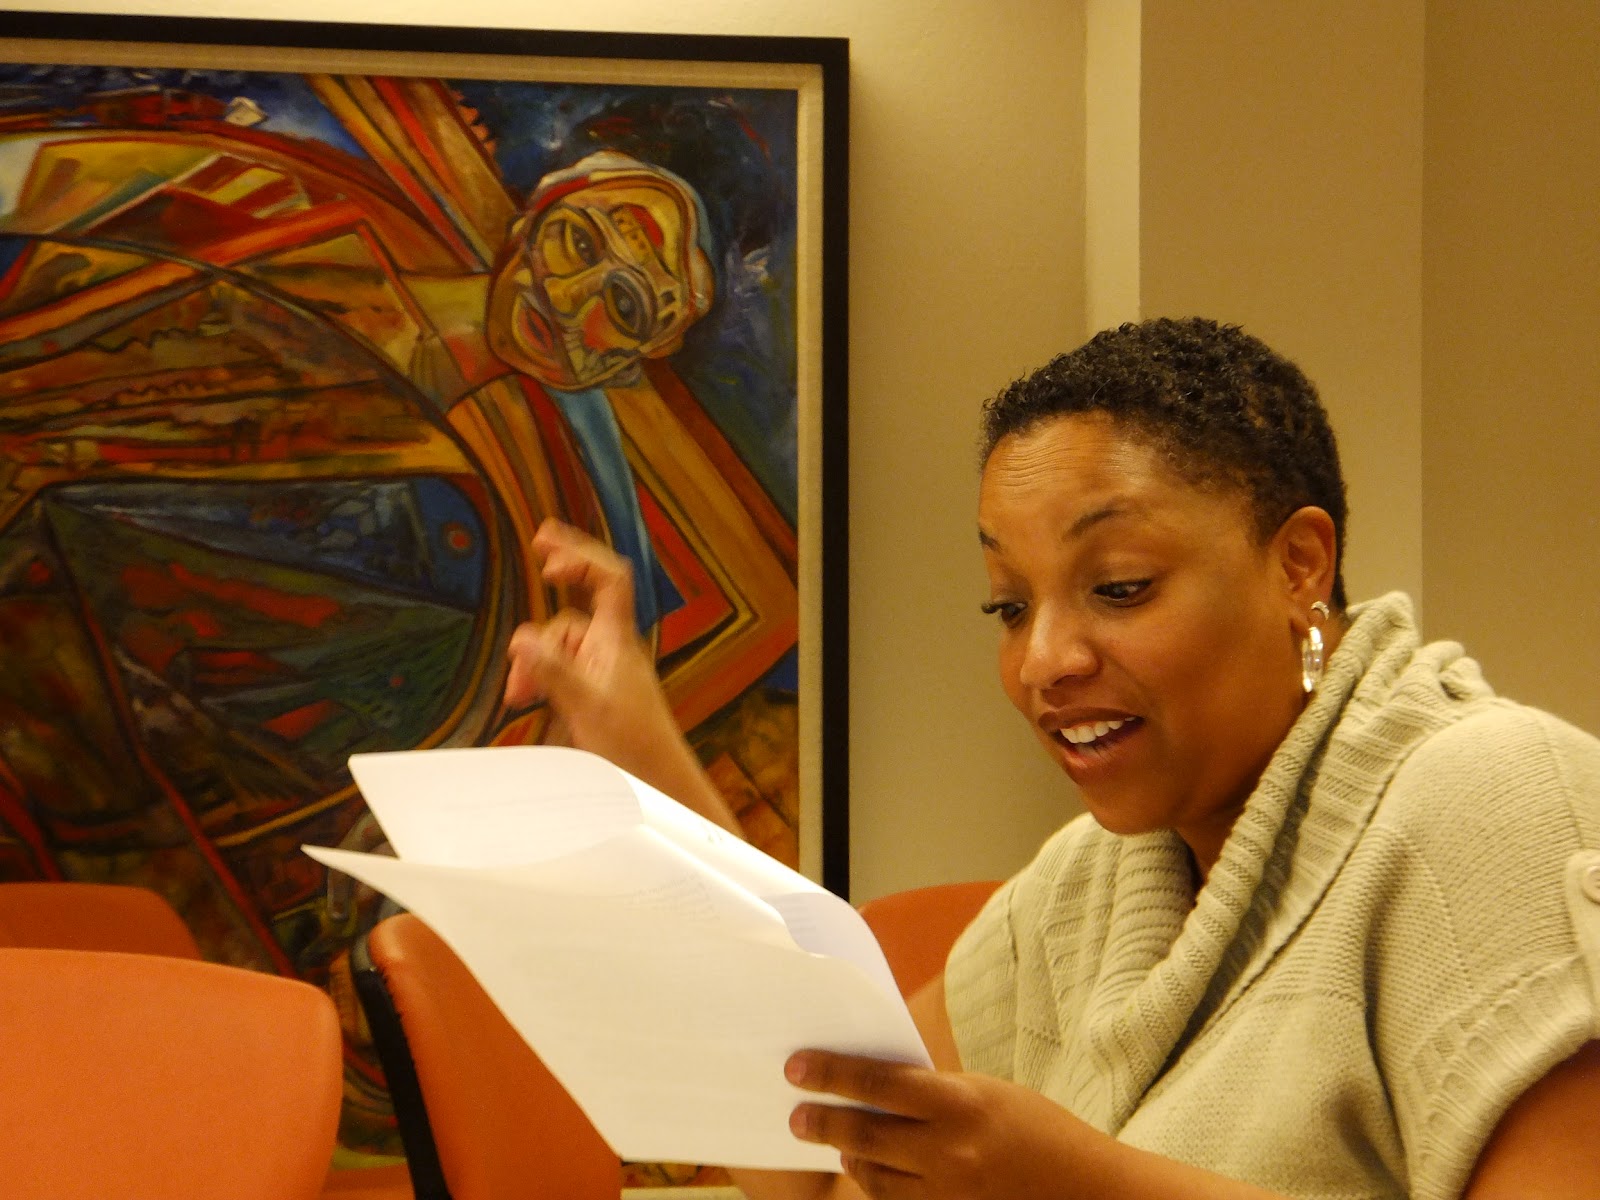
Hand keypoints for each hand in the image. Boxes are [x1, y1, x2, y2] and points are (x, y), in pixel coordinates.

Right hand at [503, 519, 679, 779]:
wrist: (659, 784)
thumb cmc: (634, 748)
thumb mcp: (586, 708)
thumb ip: (553, 671)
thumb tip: (521, 637)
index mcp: (616, 640)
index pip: (607, 579)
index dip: (579, 556)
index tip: (545, 552)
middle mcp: (612, 649)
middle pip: (578, 608)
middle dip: (555, 597)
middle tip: (534, 572)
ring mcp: (604, 671)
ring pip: (563, 646)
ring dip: (537, 662)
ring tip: (518, 697)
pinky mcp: (597, 694)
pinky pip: (564, 671)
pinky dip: (544, 678)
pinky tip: (529, 700)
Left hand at [785, 1050, 1089, 1199]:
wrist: (1087, 1191)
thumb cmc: (1039, 1130)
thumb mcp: (988, 1093)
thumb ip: (935, 1093)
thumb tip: (877, 1088)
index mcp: (961, 1103)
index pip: (879, 1082)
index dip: (832, 1074)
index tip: (796, 1067)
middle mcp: (949, 1152)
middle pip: (865, 1134)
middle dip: (822, 1122)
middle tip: (796, 1114)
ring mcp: (948, 1193)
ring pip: (874, 1175)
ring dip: (849, 1153)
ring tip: (835, 1138)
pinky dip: (877, 1182)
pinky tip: (868, 1166)